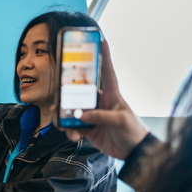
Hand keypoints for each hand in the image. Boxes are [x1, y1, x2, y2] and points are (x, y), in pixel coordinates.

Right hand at [61, 40, 148, 159]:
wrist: (134, 152)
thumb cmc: (133, 130)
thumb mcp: (119, 120)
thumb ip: (100, 116)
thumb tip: (80, 114)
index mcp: (112, 94)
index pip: (107, 71)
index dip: (104, 56)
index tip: (100, 40)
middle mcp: (100, 102)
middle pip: (80, 91)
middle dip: (67, 91)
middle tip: (58, 91)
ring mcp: (93, 115)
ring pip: (73, 110)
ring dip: (65, 115)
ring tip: (60, 120)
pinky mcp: (89, 129)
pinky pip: (74, 127)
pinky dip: (70, 131)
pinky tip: (73, 136)